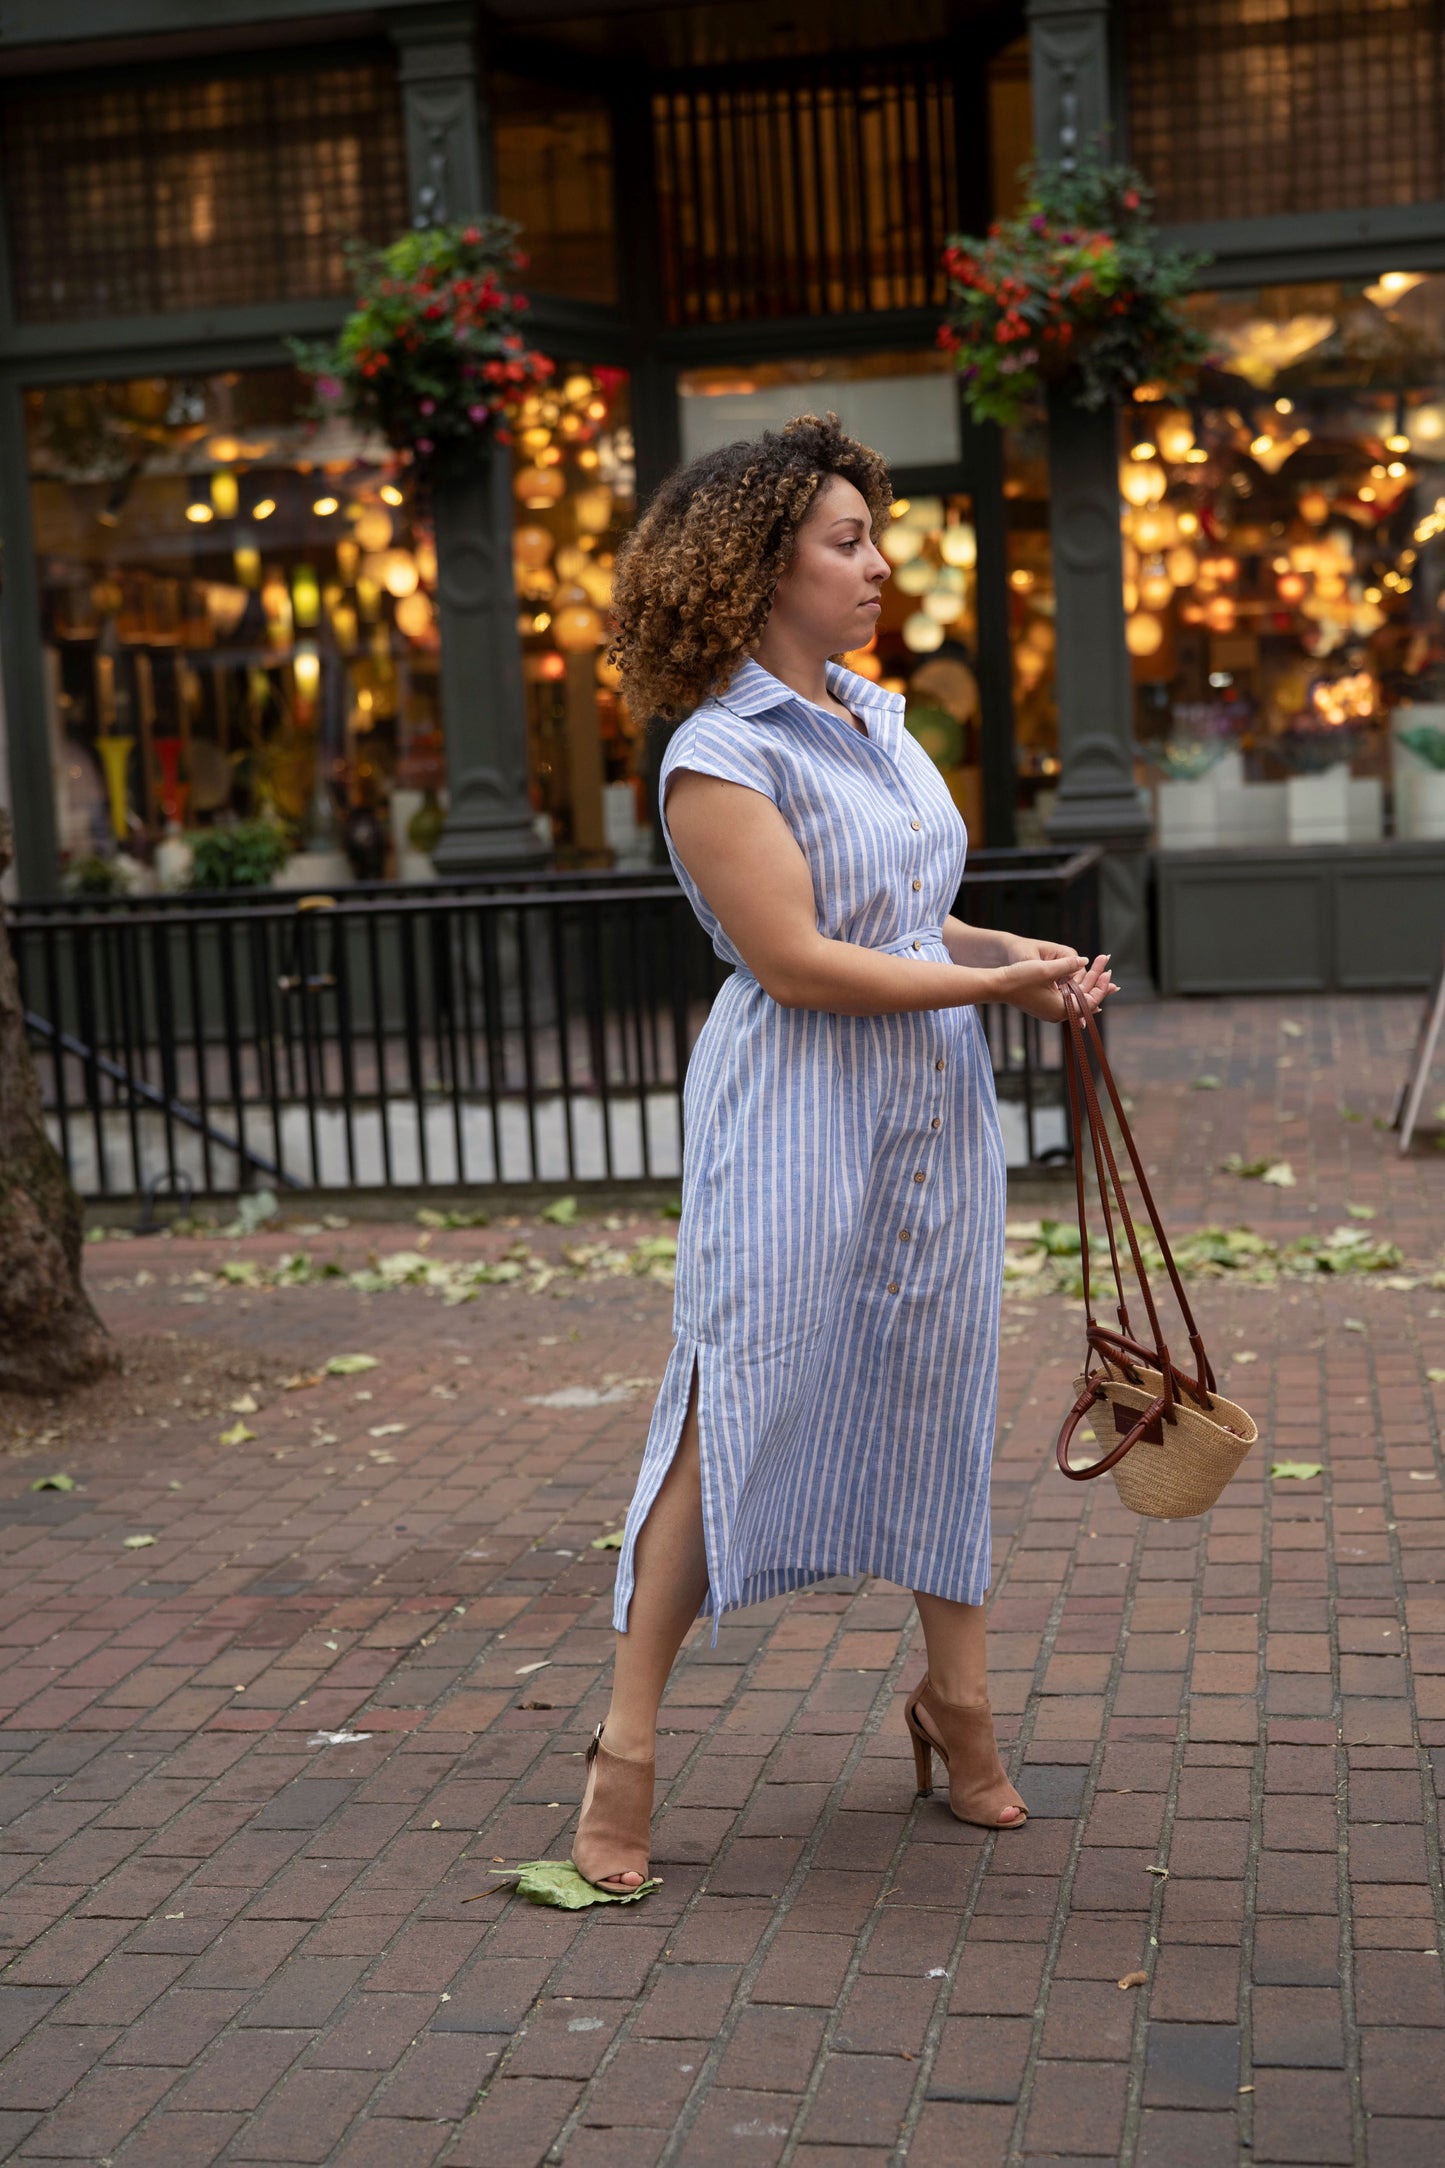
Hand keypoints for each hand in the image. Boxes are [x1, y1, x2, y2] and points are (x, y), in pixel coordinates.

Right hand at [992, 951, 1118, 1023]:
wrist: (996, 985)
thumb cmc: (1020, 978)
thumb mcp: (1047, 969)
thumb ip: (1069, 965)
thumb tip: (1086, 961)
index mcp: (1061, 1009)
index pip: (1090, 1001)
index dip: (1101, 985)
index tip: (1107, 971)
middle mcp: (1057, 1014)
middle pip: (1085, 999)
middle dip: (1097, 981)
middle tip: (1107, 965)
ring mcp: (1050, 1010)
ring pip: (1076, 997)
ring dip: (1087, 982)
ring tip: (1099, 969)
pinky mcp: (1044, 1005)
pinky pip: (1066, 998)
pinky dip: (1075, 987)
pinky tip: (1082, 979)